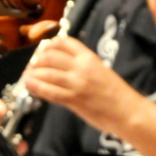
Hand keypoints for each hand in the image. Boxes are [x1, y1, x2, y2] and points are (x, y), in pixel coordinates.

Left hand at [21, 35, 143, 132]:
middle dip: (37, 61)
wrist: (128, 112)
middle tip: (32, 67)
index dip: (49, 45)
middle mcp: (82, 67)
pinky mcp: (74, 99)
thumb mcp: (101, 71)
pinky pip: (50, 91)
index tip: (42, 51)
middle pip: (50, 56)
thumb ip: (82, 67)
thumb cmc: (117, 95)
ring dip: (33, 74)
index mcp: (90, 58)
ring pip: (47, 73)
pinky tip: (29, 85)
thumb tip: (61, 67)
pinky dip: (36, 87)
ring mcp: (77, 83)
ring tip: (27, 77)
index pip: (64, 42)